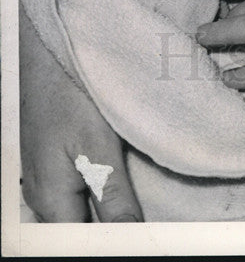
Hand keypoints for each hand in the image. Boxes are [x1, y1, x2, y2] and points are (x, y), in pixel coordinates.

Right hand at [20, 8, 142, 222]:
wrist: (47, 48)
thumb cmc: (68, 92)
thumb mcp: (97, 145)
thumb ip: (114, 196)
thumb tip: (131, 237)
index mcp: (52, 200)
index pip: (85, 241)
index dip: (118, 240)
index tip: (148, 232)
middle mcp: (44, 195)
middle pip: (83, 227)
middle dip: (116, 224)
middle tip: (154, 214)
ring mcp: (47, 176)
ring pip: (82, 206)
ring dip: (111, 204)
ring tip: (144, 193)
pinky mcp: (56, 156)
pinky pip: (80, 185)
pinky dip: (103, 184)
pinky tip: (125, 173)